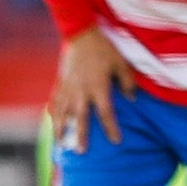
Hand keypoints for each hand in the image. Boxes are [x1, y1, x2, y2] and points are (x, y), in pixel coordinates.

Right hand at [49, 26, 132, 150]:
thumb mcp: (120, 63)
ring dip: (62, 129)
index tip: (116, 141)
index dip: (111, 128)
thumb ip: (126, 82)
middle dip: (81, 136)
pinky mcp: (61, 82)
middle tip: (81, 152)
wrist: (80, 33)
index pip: (106, 113)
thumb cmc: (103, 48)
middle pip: (81, 118)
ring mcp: (68, 87)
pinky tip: (53, 124)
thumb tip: (132, 99)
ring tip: (61, 144)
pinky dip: (53, 114)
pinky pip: (55, 101)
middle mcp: (81, 90)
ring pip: (63, 113)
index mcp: (98, 87)